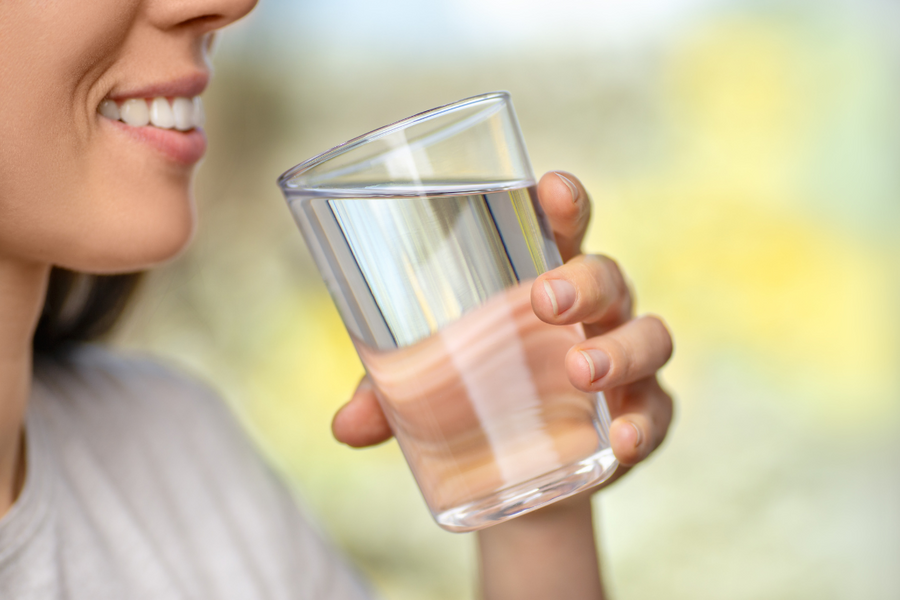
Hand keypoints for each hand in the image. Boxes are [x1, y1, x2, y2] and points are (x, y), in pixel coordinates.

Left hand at [332, 171, 673, 482]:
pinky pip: (659, 412)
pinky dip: (644, 425)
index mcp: (541, 281)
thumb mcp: (425, 391)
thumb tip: (344, 427)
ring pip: (648, 334)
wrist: (519, 471)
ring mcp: (623, 363)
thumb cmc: (474, 398)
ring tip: (580, 371)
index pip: (560, 228)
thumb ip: (386, 397)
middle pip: (607, 274)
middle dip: (583, 279)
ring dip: (619, 349)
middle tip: (545, 300)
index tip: (550, 188)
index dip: (563, 202)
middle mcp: (593, 313)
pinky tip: (622, 444)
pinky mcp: (640, 415)